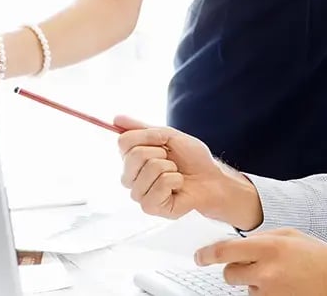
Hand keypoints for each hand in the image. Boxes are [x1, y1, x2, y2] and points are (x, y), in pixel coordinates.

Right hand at [116, 115, 235, 221]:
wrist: (210, 177)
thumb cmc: (191, 158)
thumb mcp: (168, 135)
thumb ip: (141, 129)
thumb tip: (116, 118)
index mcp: (132, 159)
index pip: (123, 141)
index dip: (148, 136)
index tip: (163, 139)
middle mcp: (131, 178)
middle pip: (133, 155)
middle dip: (160, 152)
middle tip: (171, 159)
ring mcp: (139, 193)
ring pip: (151, 168)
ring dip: (171, 167)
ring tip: (176, 173)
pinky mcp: (150, 207)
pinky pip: (161, 184)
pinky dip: (176, 180)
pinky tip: (178, 186)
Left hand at [194, 228, 326, 295]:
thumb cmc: (317, 256)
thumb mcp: (290, 234)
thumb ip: (263, 237)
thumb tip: (239, 242)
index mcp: (269, 247)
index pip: (226, 250)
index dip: (207, 254)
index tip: (200, 256)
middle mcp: (265, 272)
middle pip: (229, 273)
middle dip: (235, 268)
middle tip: (250, 264)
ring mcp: (268, 292)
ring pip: (245, 286)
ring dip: (253, 281)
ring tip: (279, 274)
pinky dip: (264, 291)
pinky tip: (282, 284)